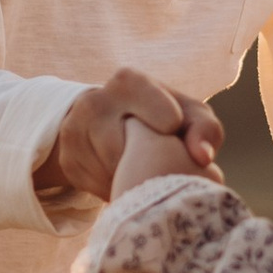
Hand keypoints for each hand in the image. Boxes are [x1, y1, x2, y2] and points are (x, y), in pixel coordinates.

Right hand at [40, 67, 222, 204]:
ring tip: (146, 172)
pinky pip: (98, 190)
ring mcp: (73, 131)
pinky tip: (127, 180)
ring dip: (135, 181)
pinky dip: (118, 191)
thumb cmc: (165, 118)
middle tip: (163, 164)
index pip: (165, 118)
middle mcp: (94, 101)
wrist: (114, 122)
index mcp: (129, 81)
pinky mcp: (67, 161)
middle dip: (152, 164)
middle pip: (134, 152)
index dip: (177, 135)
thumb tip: (202, 157)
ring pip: (113, 174)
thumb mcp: (191, 116)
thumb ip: (206, 130)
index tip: (175, 134)